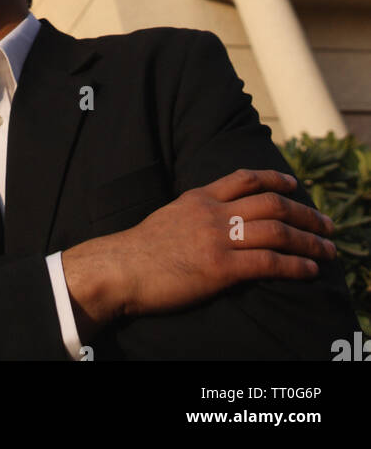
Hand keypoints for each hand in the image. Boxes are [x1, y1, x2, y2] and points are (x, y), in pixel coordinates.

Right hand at [62, 168, 336, 329]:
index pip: (246, 178)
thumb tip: (218, 217)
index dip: (276, 178)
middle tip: (327, 224)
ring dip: (309, 241)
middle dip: (304, 213)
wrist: (120, 267)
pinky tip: (309, 270)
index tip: (295, 183)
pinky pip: (268, 263)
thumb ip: (197, 213)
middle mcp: (213, 212)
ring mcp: (217, 238)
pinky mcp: (220, 268)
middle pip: (271, 203)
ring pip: (276, 231)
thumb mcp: (170, 216)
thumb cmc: (140, 249)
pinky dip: (295, 266)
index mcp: (199, 197)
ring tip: (329, 250)